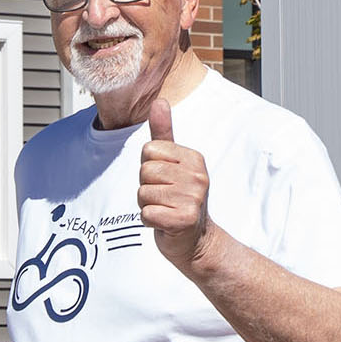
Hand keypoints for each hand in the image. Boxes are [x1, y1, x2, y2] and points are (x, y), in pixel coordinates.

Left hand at [139, 99, 214, 270]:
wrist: (196, 241)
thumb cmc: (179, 198)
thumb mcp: (173, 164)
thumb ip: (164, 133)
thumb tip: (159, 101)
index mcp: (194, 158)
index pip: (149, 150)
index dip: (149, 168)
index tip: (165, 181)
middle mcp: (197, 177)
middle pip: (145, 171)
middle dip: (147, 187)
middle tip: (164, 198)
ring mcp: (192, 199)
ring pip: (143, 193)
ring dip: (148, 205)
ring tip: (165, 210)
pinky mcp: (183, 220)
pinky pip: (146, 214)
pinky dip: (150, 222)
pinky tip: (165, 223)